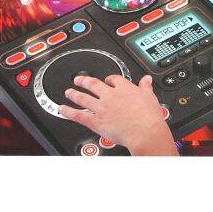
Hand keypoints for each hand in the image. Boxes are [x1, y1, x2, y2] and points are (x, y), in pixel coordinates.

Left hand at [59, 74, 176, 155]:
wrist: (146, 132)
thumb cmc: (150, 118)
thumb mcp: (150, 97)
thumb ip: (146, 87)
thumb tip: (146, 79)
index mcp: (123, 89)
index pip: (113, 79)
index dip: (109, 79)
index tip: (107, 80)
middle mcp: (110, 96)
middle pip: (93, 84)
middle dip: (84, 81)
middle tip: (78, 79)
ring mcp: (102, 108)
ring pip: (83, 98)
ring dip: (74, 94)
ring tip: (68, 92)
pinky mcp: (97, 121)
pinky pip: (79, 115)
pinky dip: (69, 112)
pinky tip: (62, 109)